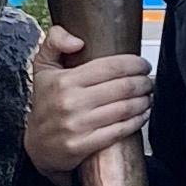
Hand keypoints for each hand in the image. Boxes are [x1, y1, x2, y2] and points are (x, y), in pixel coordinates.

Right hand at [22, 24, 153, 184]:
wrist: (37, 144)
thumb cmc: (45, 103)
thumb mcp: (43, 67)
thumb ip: (55, 41)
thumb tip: (77, 41)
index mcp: (64, 81)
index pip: (110, 67)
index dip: (134, 64)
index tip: (143, 65)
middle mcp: (71, 102)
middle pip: (122, 88)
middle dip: (143, 83)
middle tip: (148, 81)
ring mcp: (78, 126)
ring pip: (125, 109)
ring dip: (143, 101)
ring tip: (147, 96)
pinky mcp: (84, 145)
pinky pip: (120, 130)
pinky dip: (137, 121)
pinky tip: (142, 114)